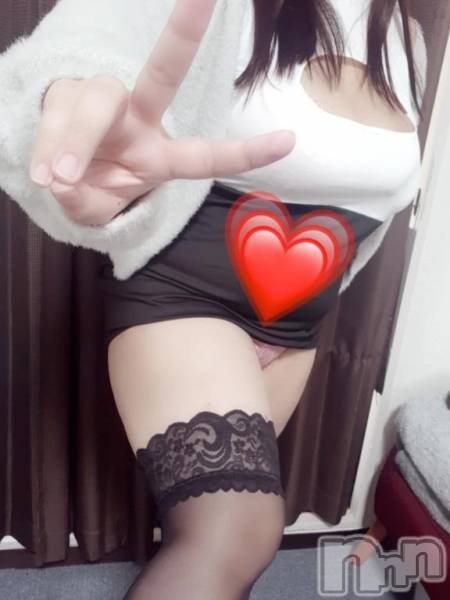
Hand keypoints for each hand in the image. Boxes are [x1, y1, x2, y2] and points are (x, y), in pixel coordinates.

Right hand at [29, 0, 295, 225]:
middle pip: (161, 76)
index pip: (206, 154)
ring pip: (97, 100)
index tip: (289, 140)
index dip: (244, 153)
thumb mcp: (93, 211)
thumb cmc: (91, 192)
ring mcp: (105, 105)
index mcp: (161, 157)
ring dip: (76, 141)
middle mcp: (140, 121)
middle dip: (184, 36)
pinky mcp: (66, 97)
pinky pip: (58, 111)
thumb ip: (85, 201)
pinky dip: (48, 144)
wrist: (56, 178)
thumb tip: (63, 178)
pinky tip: (43, 172)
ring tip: (55, 179)